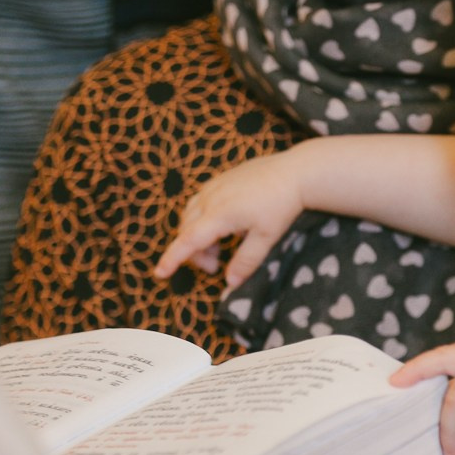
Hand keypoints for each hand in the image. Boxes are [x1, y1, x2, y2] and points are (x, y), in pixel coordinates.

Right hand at [153, 152, 304, 289]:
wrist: (295, 172)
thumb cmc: (282, 205)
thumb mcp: (267, 237)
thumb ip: (246, 261)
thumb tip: (230, 283)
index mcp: (220, 214)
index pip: (188, 240)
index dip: (172, 258)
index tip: (160, 273)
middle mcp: (211, 198)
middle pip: (186, 230)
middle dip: (194, 253)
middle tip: (216, 266)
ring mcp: (213, 186)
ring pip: (189, 215)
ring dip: (197, 235)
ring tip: (220, 248)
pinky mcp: (219, 179)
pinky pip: (199, 202)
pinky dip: (202, 219)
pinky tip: (225, 225)